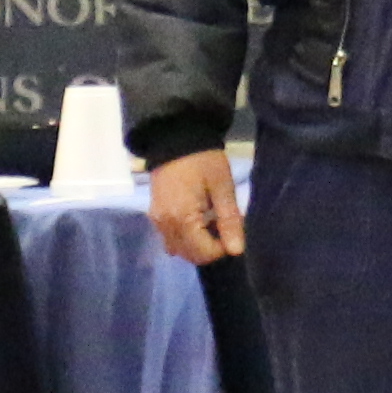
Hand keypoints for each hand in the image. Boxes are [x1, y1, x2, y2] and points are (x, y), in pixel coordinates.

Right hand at [149, 148, 243, 263]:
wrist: (176, 137)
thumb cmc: (204, 160)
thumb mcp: (222, 187)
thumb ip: (229, 220)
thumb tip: (236, 250)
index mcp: (182, 218)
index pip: (203, 252)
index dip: (222, 248)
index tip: (234, 230)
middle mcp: (165, 225)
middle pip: (189, 255)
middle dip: (210, 248)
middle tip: (224, 226)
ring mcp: (157, 221)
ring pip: (178, 249)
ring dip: (197, 244)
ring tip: (211, 222)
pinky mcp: (154, 215)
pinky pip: (170, 238)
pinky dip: (185, 237)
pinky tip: (197, 219)